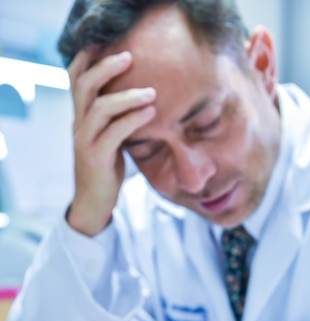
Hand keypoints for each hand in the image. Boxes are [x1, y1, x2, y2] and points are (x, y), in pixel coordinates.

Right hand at [67, 49, 156, 235]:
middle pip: (85, 86)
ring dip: (128, 96)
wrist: (94, 203)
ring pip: (101, 107)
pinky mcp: (97, 158)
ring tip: (151, 92)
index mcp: (80, 118)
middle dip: (106, 68)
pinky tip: (151, 113)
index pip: (75, 80)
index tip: (105, 44)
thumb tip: (142, 101)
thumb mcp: (108, 139)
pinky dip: (134, 120)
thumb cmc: (105, 169)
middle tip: (129, 57)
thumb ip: (115, 120)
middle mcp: (78, 125)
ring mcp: (85, 141)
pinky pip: (115, 132)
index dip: (86, 60)